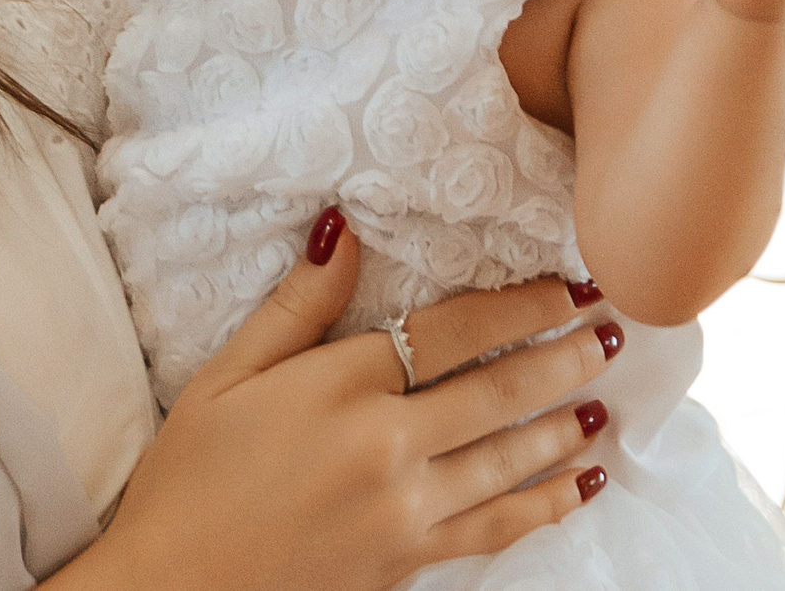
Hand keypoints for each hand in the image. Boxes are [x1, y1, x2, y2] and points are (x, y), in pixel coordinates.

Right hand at [66, 215, 617, 590]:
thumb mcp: (226, 376)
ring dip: (566, 422)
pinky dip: (548, 503)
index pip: (453, 331)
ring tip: (607, 392)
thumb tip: (346, 228)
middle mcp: (386, 445)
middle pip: (498, 391)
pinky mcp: (410, 559)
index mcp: (339, 387)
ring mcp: (405, 509)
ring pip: (510, 457)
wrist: (172, 589)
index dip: (519, 305)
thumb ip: (298, 306)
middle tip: (613, 326)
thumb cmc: (189, 478)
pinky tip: (581, 483)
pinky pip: (498, 527)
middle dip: (563, 354)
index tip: (567, 283)